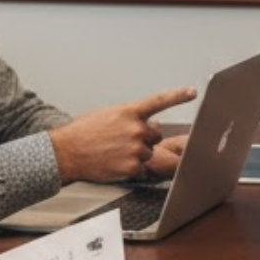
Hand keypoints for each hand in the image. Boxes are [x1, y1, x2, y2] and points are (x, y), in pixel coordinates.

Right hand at [51, 88, 196, 181]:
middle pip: (155, 134)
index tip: (192, 92)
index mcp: (129, 112)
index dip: (178, 95)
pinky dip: (130, 168)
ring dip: (136, 153)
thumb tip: (142, 122)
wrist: (66, 152)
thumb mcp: (107, 114)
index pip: (159, 101)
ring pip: (148, 152)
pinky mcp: (132, 166)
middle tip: (123, 140)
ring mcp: (135, 148)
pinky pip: (141, 168)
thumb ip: (128, 116)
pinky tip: (114, 163)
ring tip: (114, 152)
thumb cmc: (83, 132)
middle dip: (144, 138)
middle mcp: (136, 129)